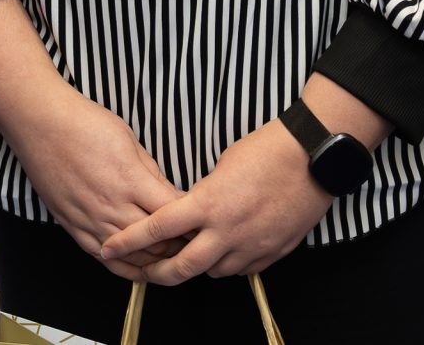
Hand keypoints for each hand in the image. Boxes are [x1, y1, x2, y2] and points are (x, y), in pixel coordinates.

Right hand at [0, 84, 185, 276]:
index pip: (173, 215)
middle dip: (180, 244)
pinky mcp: (73, 227)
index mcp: (131, 181)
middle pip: (157, 242)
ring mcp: (91, 221)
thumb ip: (151, 172)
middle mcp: (112, 207)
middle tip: (194, 242)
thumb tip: (168, 194)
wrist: (40, 123)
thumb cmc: (83, 123)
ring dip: (156, 259)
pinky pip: (104, 259)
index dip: (192, 221)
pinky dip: (125, 266)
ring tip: (173, 258)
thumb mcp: (129, 139)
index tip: (203, 220)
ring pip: (133, 257)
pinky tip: (139, 267)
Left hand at [99, 120, 328, 282]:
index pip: (158, 228)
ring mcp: (251, 247)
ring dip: (197, 266)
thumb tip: (194, 209)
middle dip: (157, 273)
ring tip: (187, 255)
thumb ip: (203, 194)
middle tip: (143, 273)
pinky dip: (228, 264)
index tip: (108, 247)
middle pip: (182, 267)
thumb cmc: (267, 150)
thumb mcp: (222, 165)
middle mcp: (226, 232)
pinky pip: (242, 270)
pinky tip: (225, 250)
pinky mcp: (272, 253)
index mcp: (208, 204)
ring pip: (212, 272)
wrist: (314, 158)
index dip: (129, 241)